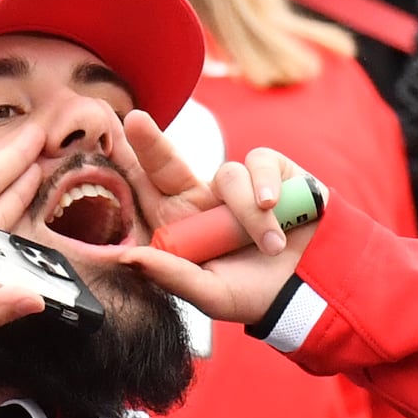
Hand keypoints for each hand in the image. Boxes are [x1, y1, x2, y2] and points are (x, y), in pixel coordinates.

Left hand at [116, 116, 323, 326]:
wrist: (312, 290)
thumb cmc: (255, 294)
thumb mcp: (210, 294)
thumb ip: (171, 275)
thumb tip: (127, 257)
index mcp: (181, 225)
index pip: (146, 192)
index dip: (125, 166)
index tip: (105, 143)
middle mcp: (203, 199)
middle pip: (166, 162)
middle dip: (150, 142)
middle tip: (135, 123)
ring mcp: (236, 184)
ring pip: (228, 175)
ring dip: (250, 214)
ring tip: (271, 245)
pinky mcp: (272, 172)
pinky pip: (260, 163)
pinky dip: (269, 187)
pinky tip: (278, 209)